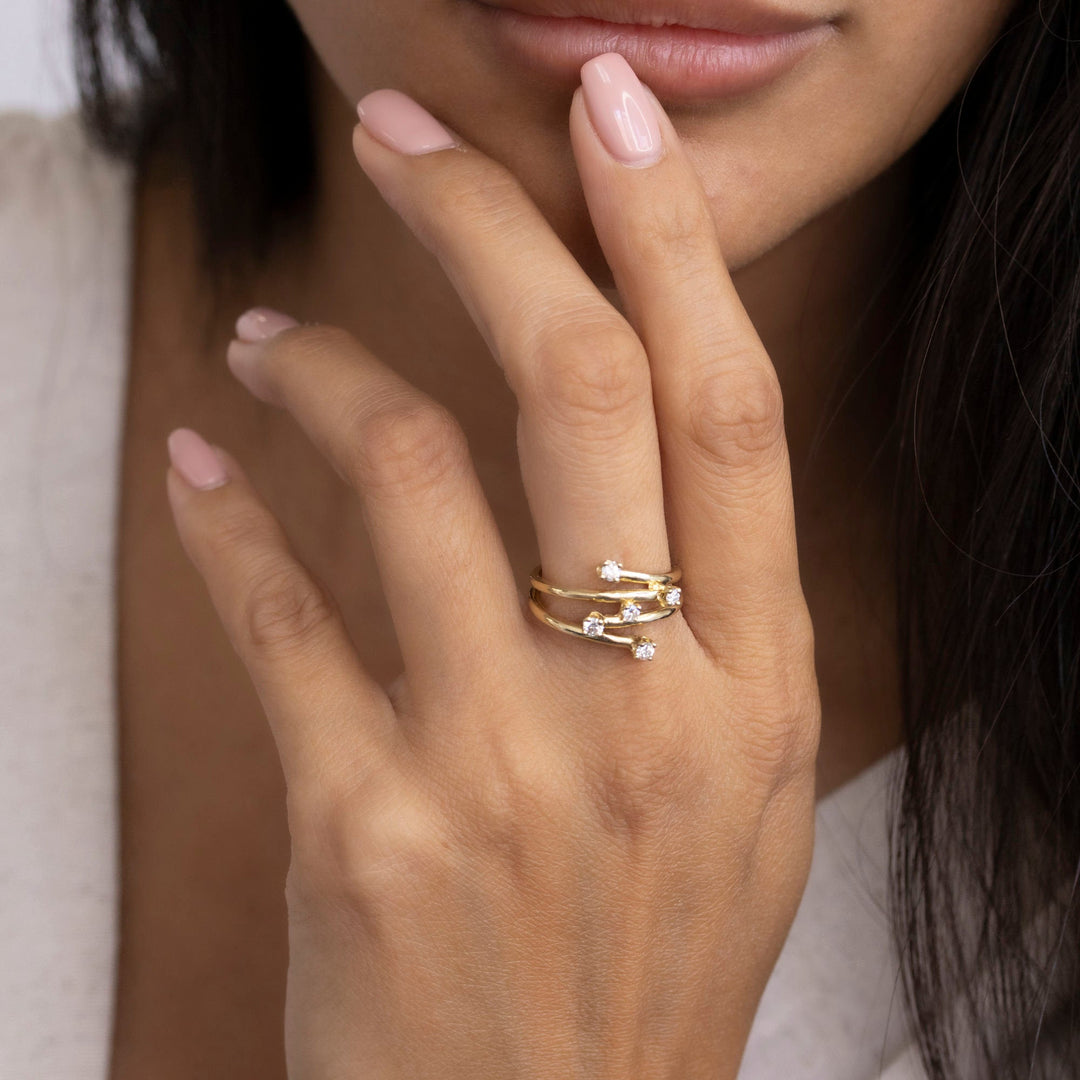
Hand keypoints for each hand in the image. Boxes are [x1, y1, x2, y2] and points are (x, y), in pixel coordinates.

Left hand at [165, 53, 820, 1079]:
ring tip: (264, 345)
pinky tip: (199, 467)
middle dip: (486, 223)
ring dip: (319, 372)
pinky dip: (224, 519)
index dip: (671, 240)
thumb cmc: (644, 960)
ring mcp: (508, 768)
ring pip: (405, 472)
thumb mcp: (741, 793)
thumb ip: (708, 623)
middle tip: (408, 138)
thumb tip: (629, 452)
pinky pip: (280, 614)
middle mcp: (651, 710)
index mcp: (758, 689)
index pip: (724, 408)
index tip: (609, 120)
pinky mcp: (369, 829)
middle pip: (577, 387)